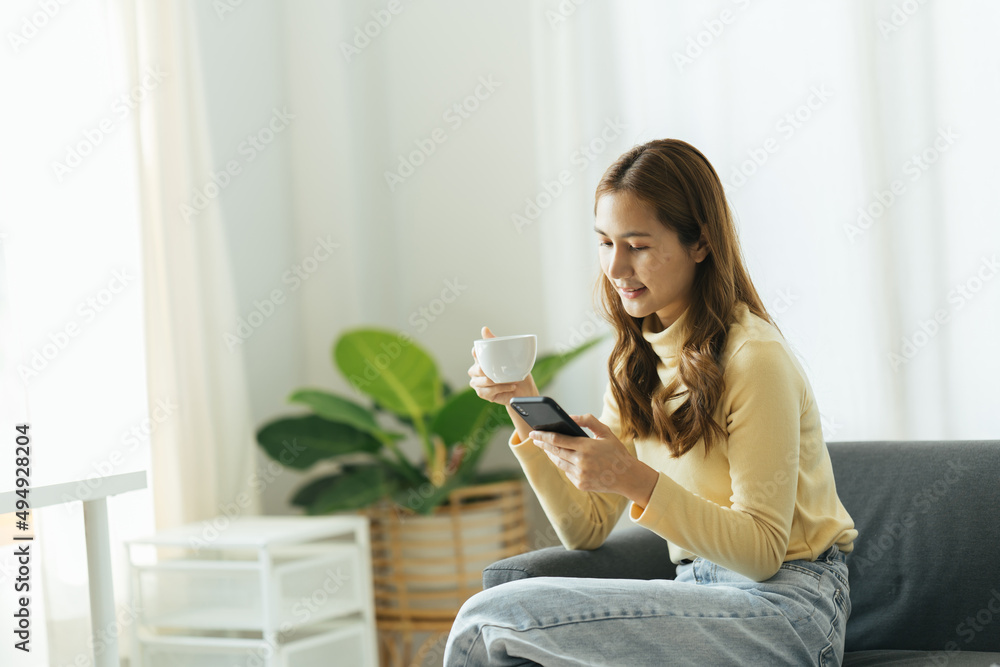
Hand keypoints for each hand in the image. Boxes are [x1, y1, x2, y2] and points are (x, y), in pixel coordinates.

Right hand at [468, 326, 537, 405]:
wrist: (523, 390)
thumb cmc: (515, 372)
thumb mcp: (509, 356)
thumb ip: (496, 342)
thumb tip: (484, 328)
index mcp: (481, 359)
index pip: (475, 353)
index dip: (477, 352)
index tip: (486, 354)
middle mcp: (476, 371)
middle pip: (476, 369)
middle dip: (490, 370)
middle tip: (504, 371)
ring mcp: (478, 383)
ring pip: (483, 381)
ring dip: (499, 381)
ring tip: (512, 380)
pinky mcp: (482, 394)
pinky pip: (488, 391)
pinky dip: (501, 389)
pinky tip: (510, 387)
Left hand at [529, 414, 658, 506]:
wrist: (628, 477)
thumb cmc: (616, 452)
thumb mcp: (605, 432)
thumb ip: (588, 421)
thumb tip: (569, 417)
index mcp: (586, 447)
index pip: (558, 439)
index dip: (543, 435)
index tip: (534, 432)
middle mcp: (581, 462)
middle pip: (554, 451)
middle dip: (542, 443)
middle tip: (534, 438)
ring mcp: (580, 475)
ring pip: (558, 462)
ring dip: (550, 454)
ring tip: (545, 446)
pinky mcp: (580, 484)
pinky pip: (566, 472)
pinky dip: (563, 464)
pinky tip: (560, 457)